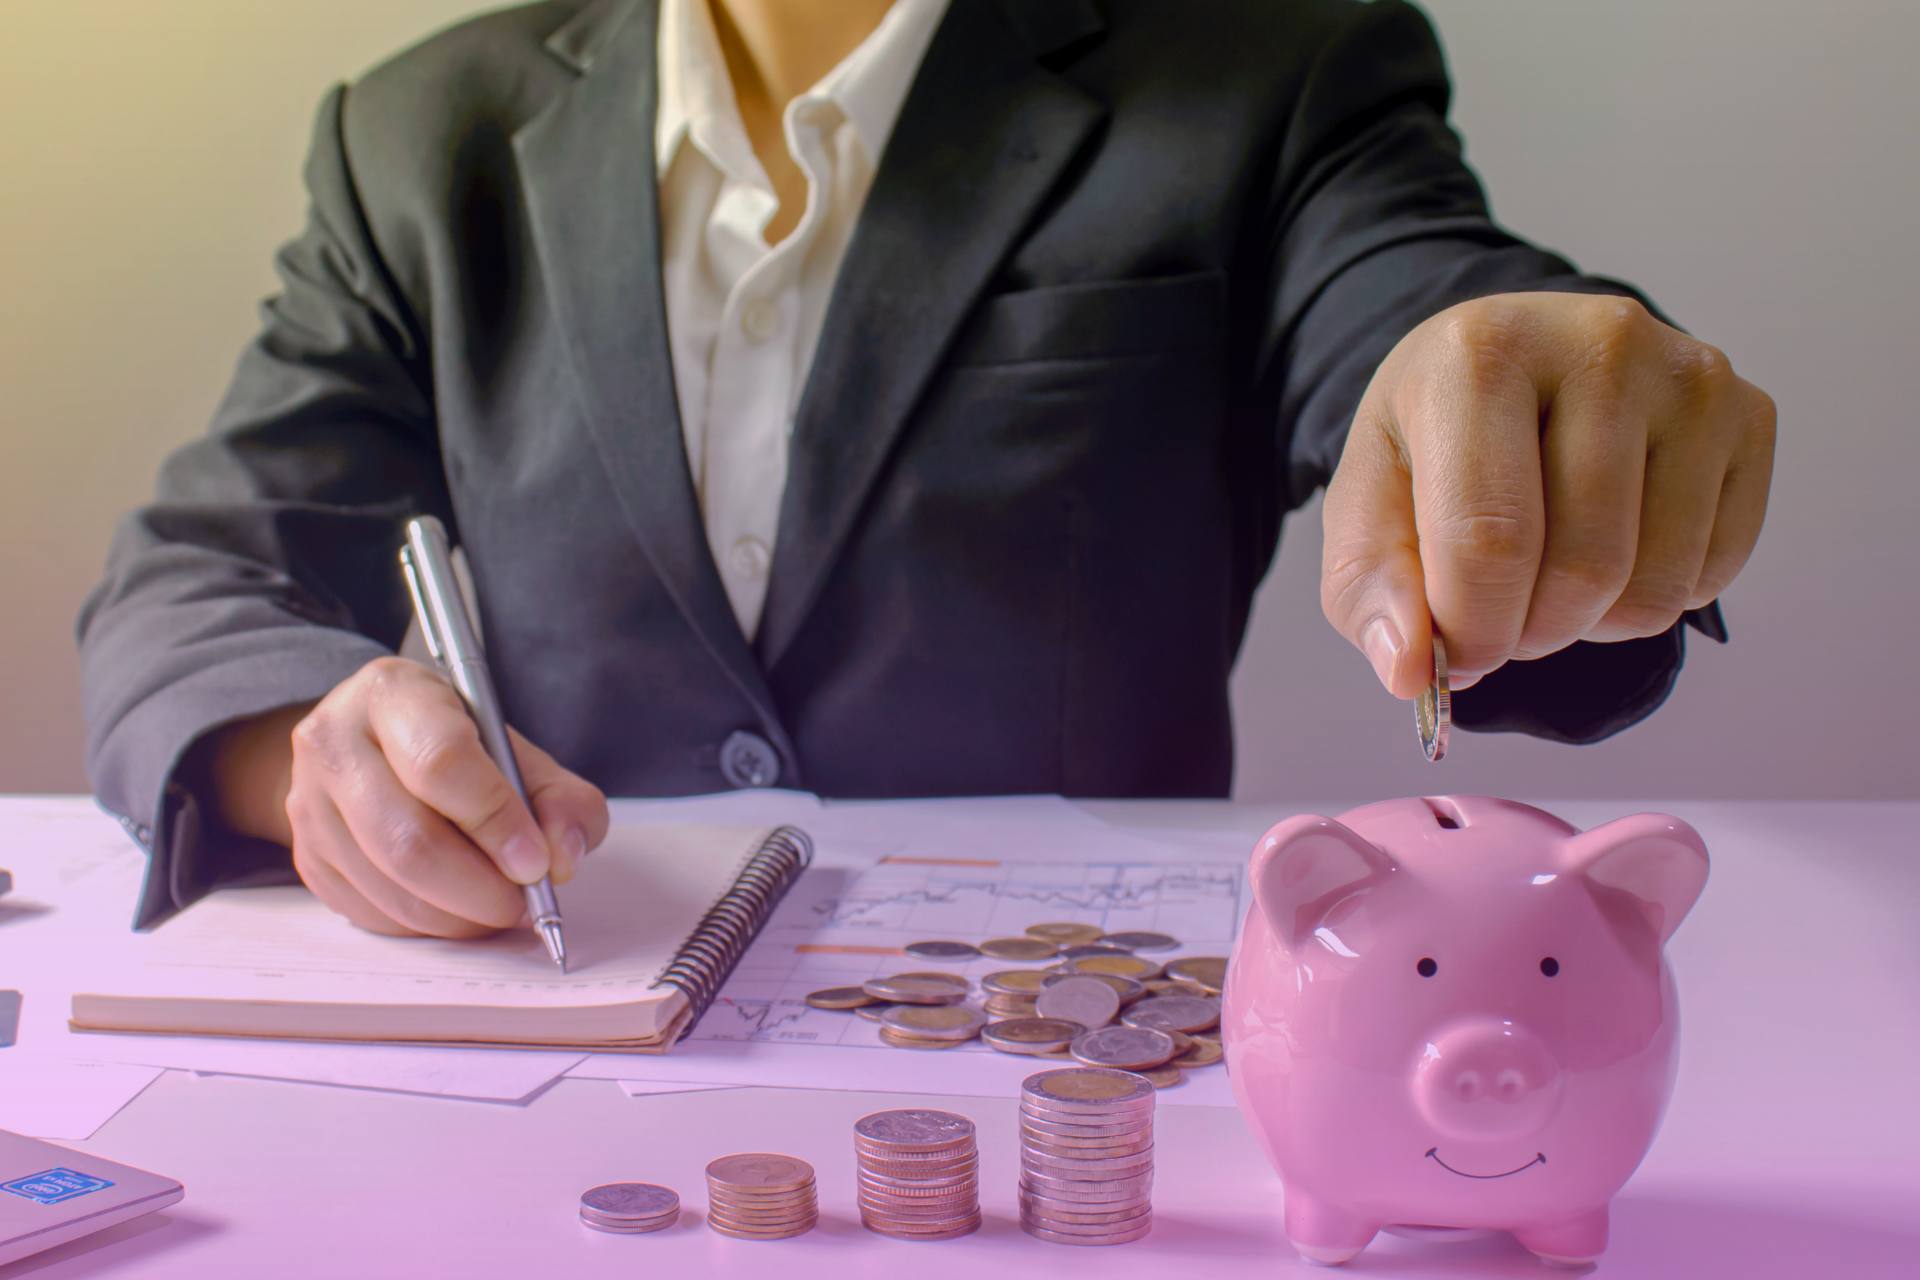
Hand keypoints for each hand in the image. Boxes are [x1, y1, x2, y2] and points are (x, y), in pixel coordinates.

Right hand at [209, 657, 608, 936]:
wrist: (372, 750)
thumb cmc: (453, 747)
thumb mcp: (515, 751)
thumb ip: (560, 799)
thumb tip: (562, 858)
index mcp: (393, 694)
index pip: (441, 761)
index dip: (495, 820)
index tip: (535, 862)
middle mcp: (335, 742)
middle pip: (409, 839)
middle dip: (480, 887)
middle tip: (523, 901)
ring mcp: (310, 803)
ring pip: (390, 885)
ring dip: (459, 915)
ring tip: (498, 907)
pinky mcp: (307, 857)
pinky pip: (372, 912)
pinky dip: (428, 924)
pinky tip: (457, 907)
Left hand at [1321, 292, 1774, 695]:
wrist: (1514, 368)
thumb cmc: (1437, 440)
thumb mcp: (1368, 504)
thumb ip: (1371, 593)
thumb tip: (1412, 671)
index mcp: (1481, 355)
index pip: (1491, 541)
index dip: (1472, 632)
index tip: (1455, 657)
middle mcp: (1600, 344)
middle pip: (1584, 570)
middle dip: (1531, 633)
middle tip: (1501, 611)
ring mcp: (1688, 375)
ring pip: (1655, 587)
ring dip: (1592, 622)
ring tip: (1550, 572)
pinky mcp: (1748, 414)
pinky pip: (1713, 573)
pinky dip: (1655, 596)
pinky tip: (1616, 544)